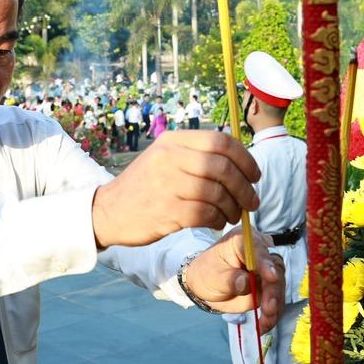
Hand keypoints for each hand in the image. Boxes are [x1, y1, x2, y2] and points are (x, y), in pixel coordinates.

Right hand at [92, 131, 260, 247]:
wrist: (109, 211)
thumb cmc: (146, 186)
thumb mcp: (166, 159)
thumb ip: (198, 155)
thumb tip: (242, 163)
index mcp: (173, 141)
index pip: (221, 141)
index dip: (246, 159)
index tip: (255, 175)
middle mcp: (169, 158)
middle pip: (223, 167)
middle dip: (245, 187)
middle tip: (252, 202)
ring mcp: (167, 184)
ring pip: (217, 192)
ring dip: (232, 207)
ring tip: (232, 214)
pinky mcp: (166, 211)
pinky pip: (205, 214)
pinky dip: (217, 219)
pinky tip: (216, 222)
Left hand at [185, 230, 284, 331]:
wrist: (206, 285)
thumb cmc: (207, 273)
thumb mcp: (213, 276)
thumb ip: (230, 279)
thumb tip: (247, 283)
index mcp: (244, 240)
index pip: (258, 250)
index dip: (266, 264)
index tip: (272, 278)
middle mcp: (260, 251)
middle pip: (275, 268)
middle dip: (274, 290)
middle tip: (269, 309)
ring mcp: (266, 269)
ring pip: (279, 285)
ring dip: (275, 305)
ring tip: (266, 322)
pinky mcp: (268, 285)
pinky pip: (276, 299)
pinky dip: (273, 314)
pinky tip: (264, 325)